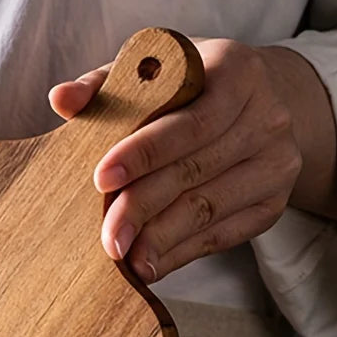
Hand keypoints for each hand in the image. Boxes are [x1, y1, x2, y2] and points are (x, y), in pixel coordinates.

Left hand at [49, 38, 336, 281]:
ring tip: (124, 258)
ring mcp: (277, 162)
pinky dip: (179, 254)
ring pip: (208, 208)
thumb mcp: (153, 74)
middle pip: (194, 170)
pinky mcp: (273, 204)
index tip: (102, 179)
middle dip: (143, 206)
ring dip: (160, 239)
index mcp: (236, 70)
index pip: (189, 120)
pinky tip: (148, 265)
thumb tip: (60, 99)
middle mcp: (267, 115)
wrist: (262, 105)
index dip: (144, 152)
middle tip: (107, 238)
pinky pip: (221, 236)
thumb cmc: (189, 89)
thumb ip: (105, 86)